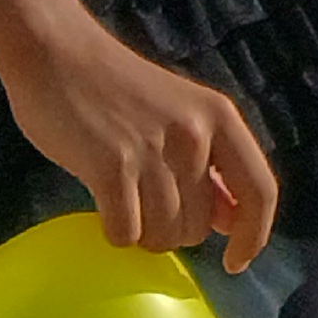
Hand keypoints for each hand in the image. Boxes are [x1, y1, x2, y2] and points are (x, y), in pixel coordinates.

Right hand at [0, 25, 280, 268]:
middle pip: (199, 226)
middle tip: (145, 205)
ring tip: (124, 201)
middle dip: (174, 231)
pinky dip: (114, 233)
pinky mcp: (111, 167)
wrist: (56, 54)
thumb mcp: (182, 116)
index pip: (260, 191)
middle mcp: (195, 134)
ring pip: (163, 235)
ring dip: (142, 233)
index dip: (253, 236)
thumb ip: (209, 165)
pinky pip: (125, 234)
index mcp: (220, 117)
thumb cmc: (118, 91)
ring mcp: (153, 150)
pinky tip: (103, 205)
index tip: (236, 262)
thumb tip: (231, 220)